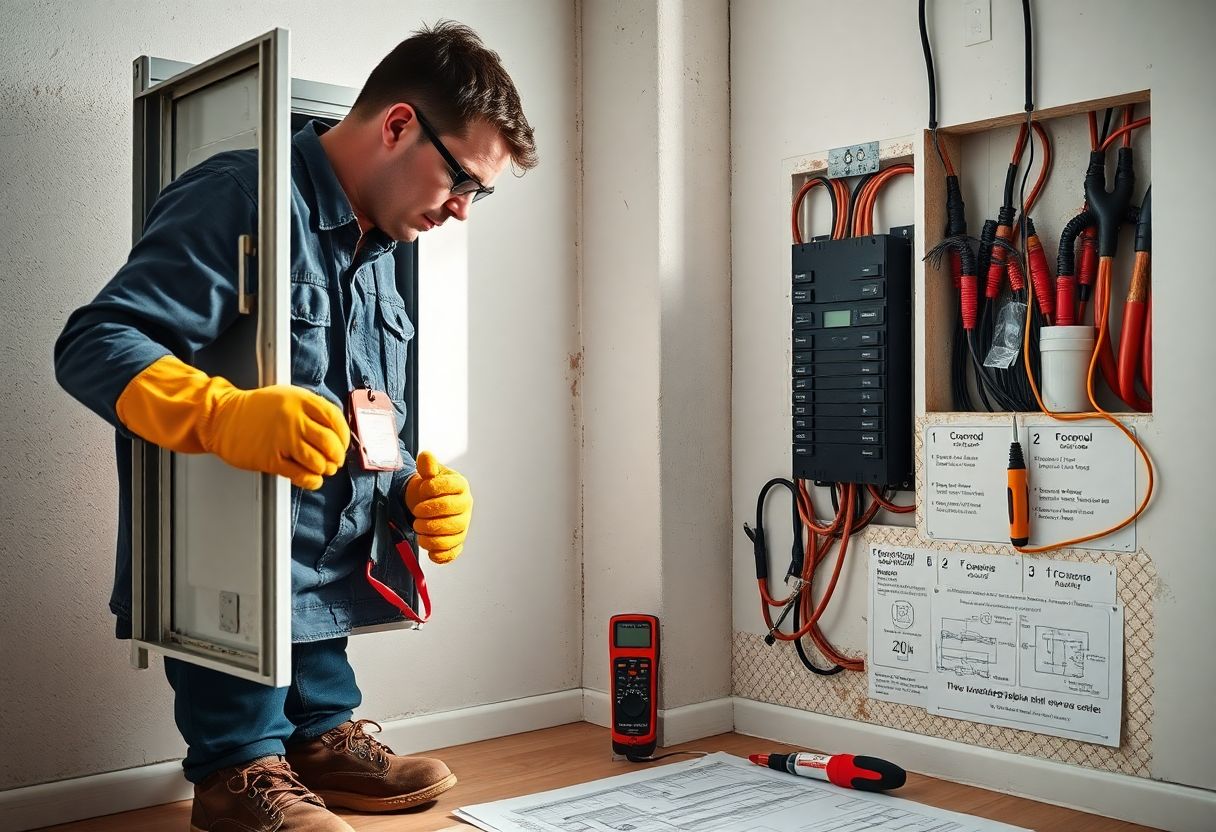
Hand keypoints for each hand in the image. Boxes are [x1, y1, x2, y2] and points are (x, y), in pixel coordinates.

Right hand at [206, 384, 348, 489]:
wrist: (221, 418)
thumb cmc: (255, 409)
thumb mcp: (286, 397)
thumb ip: (310, 410)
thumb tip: (335, 432)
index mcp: (301, 400)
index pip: (335, 419)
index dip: (344, 435)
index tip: (342, 443)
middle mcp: (294, 418)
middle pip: (330, 443)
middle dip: (337, 456)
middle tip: (335, 460)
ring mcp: (282, 439)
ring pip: (318, 461)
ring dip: (325, 469)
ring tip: (322, 469)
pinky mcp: (271, 459)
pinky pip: (300, 475)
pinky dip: (311, 480)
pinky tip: (311, 478)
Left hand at [405, 451, 472, 563]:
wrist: (428, 504)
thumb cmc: (429, 488)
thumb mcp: (427, 474)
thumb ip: (427, 466)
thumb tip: (426, 455)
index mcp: (460, 485)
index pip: (448, 486)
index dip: (430, 489)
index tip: (421, 491)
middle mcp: (466, 505)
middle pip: (451, 512)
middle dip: (428, 514)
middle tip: (415, 514)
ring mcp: (463, 525)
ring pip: (452, 534)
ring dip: (430, 534)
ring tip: (418, 529)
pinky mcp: (458, 542)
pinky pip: (453, 552)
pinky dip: (440, 554)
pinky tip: (428, 550)